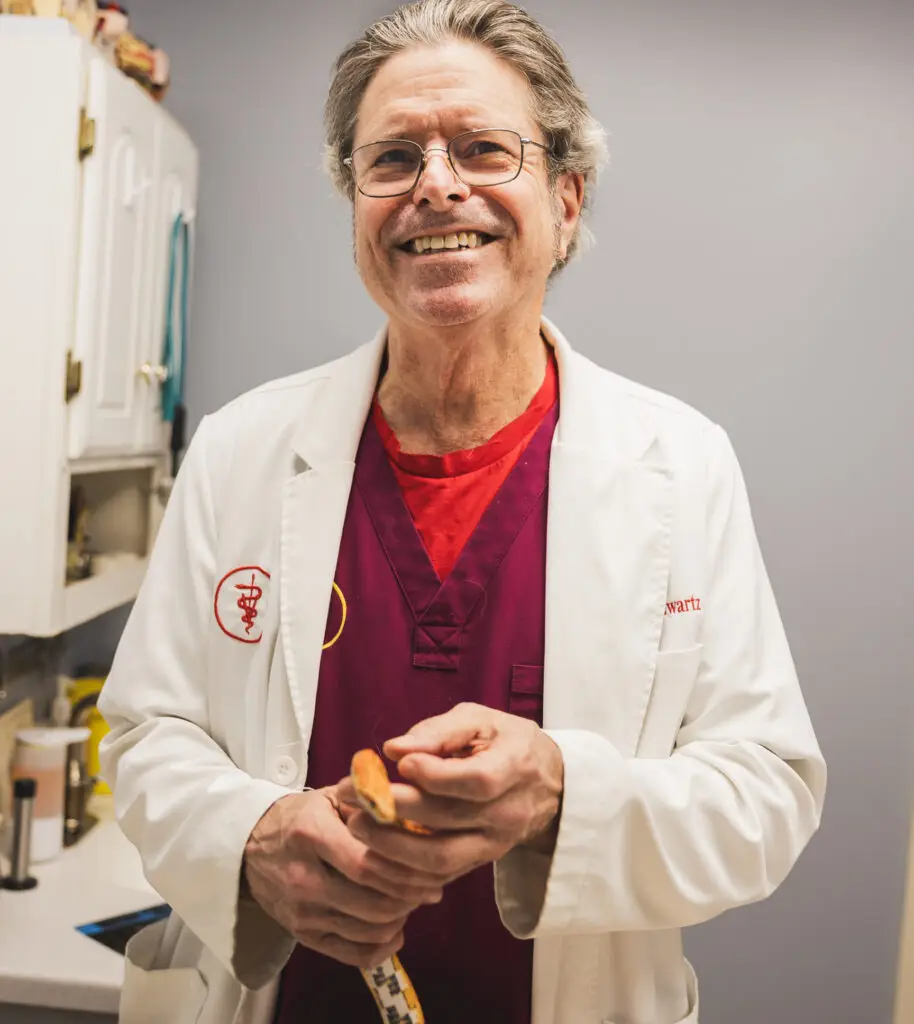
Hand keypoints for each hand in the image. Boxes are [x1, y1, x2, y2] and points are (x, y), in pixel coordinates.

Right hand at [242, 787, 443, 967]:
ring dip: (400, 918)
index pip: (366, 863)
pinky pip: (353, 955)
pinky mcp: (303, 935)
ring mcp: (301, 912)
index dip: (404, 869)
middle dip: (409, 896)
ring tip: (413, 899)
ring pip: (367, 930)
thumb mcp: (331, 797)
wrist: (250, 845)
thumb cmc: (301, 818)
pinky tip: (396, 928)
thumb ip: (369, 802)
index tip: (429, 865)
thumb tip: (415, 814)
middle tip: (429, 884)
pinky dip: (383, 947)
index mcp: (310, 835)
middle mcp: (303, 877)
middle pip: (371, 901)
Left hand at [337, 703, 563, 885]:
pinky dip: (400, 869)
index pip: (478, 781)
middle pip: (450, 821)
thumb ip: (439, 731)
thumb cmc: (504, 741)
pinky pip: (437, 877)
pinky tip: (371, 851)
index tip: (400, 763)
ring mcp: (494, 846)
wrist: (544, 784)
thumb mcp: (480, 720)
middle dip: (395, 809)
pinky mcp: (478, 864)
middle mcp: (508, 814)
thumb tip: (394, 749)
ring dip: (391, 846)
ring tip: (356, 824)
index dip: (437, 776)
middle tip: (354, 793)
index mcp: (515, 768)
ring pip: (440, 859)